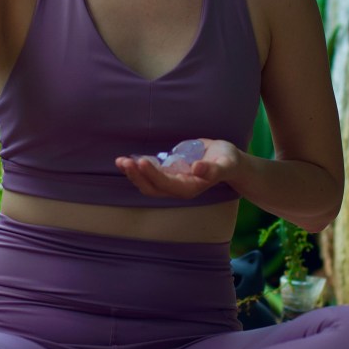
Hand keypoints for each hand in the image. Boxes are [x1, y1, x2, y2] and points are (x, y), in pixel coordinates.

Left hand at [115, 139, 240, 199]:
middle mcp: (178, 187)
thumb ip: (213, 169)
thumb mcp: (226, 163)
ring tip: (120, 161)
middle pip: (152, 188)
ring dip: (133, 173)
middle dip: (137, 176)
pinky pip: (148, 174)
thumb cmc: (227, 161)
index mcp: (190, 188)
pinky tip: (126, 160)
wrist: (227, 160)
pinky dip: (137, 168)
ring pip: (147, 183)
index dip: (153, 175)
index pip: (167, 184)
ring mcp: (171, 181)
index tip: (141, 161)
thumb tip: (196, 168)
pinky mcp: (167, 173)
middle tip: (124, 162)